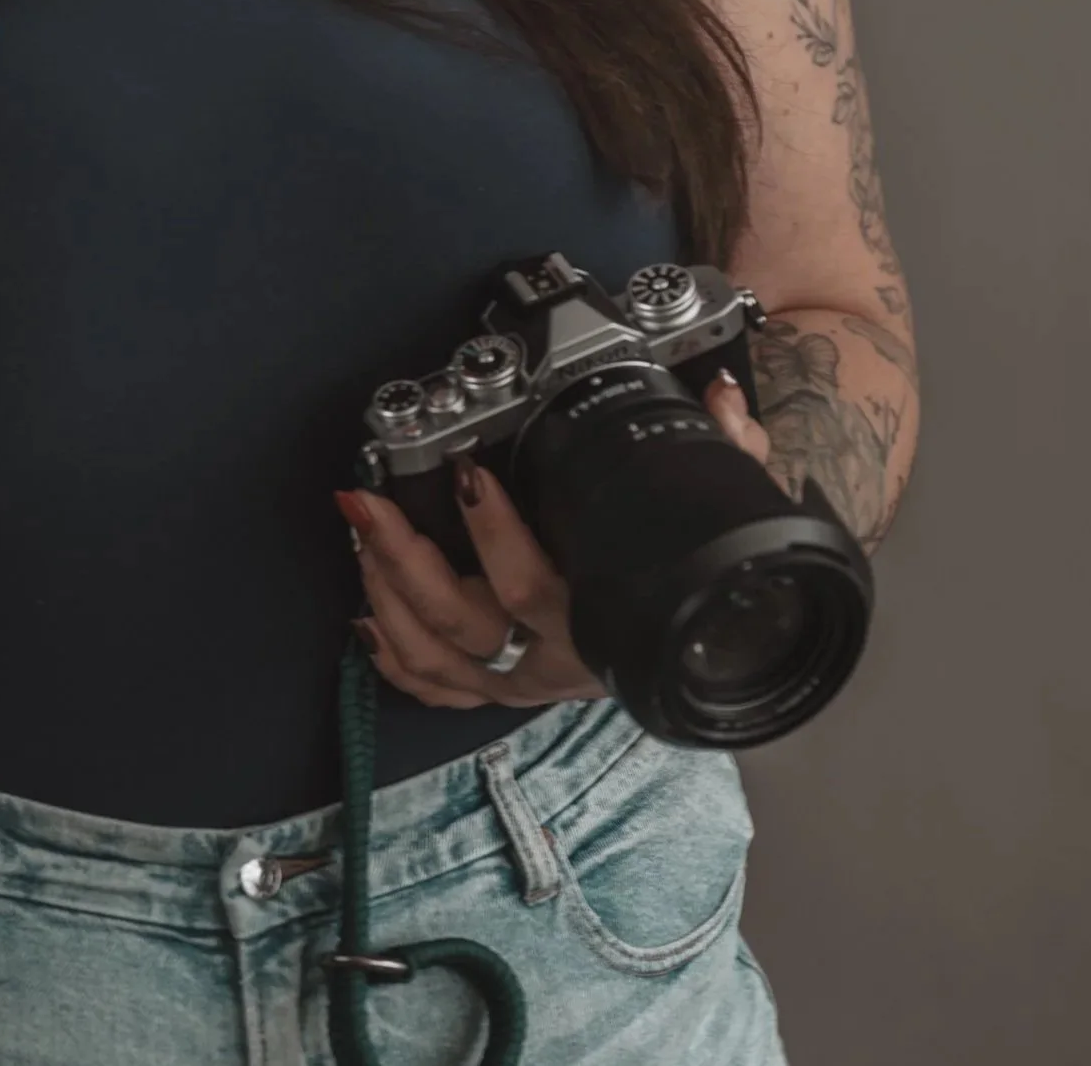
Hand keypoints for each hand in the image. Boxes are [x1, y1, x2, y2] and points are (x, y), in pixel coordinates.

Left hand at [338, 370, 776, 708]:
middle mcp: (552, 662)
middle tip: (369, 501)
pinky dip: (395, 657)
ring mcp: (520, 683)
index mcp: (599, 624)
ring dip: (386, 593)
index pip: (532, 589)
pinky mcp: (500, 694)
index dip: (491, 534)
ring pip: (434, 655)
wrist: (701, 662)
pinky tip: (367, 614)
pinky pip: (437, 690)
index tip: (466, 471)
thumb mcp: (721, 522)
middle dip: (403, 558)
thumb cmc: (695, 586)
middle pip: (460, 621)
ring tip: (363, 532)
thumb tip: (720, 395)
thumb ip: (727, 455)